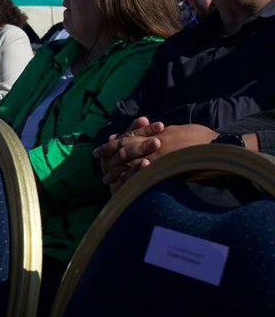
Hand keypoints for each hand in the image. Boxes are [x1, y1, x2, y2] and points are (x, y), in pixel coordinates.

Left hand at [95, 119, 218, 190]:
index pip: (128, 137)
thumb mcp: (177, 130)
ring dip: (117, 172)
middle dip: (109, 155)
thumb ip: (160, 133)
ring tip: (106, 178)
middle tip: (96, 159)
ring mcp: (160, 159)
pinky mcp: (166, 172)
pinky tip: (121, 186)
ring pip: (131, 165)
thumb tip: (147, 133)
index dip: (113, 142)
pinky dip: (131, 181)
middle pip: (126, 150)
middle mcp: (155, 145)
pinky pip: (144, 177)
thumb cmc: (200, 138)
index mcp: (156, 134)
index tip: (101, 146)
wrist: (220, 150)